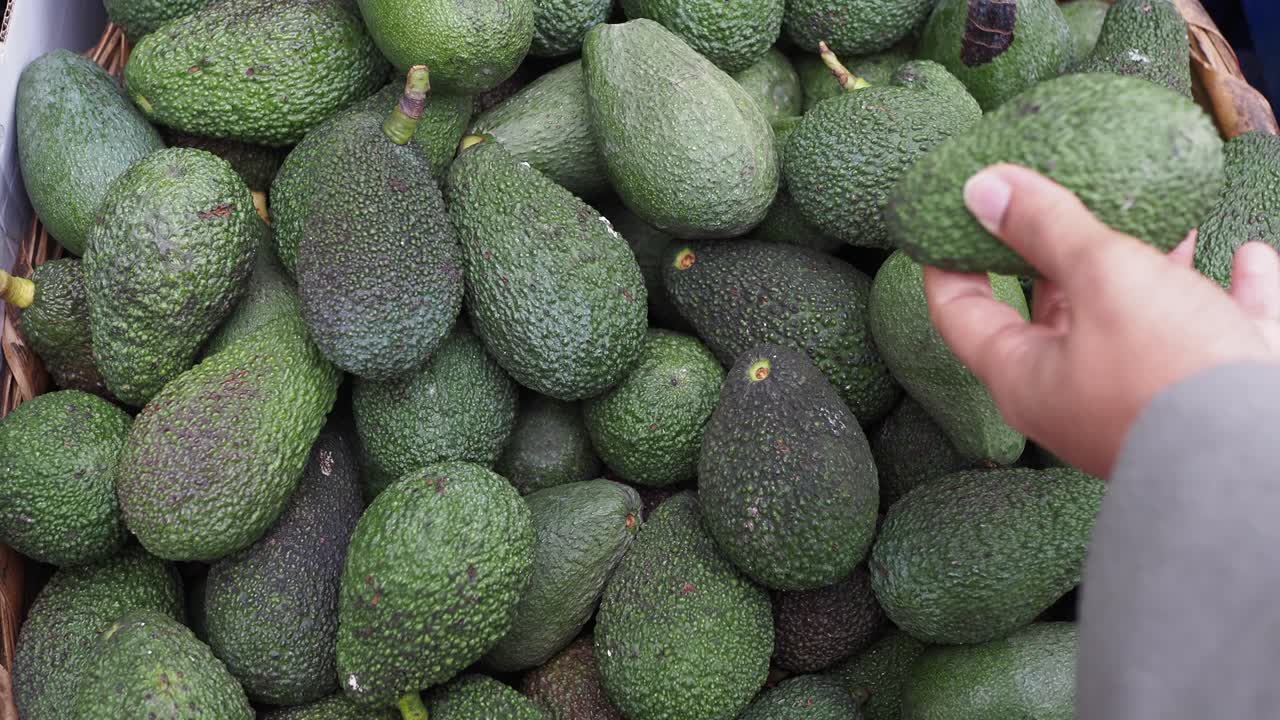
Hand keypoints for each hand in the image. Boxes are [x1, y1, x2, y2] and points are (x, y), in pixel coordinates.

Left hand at [923, 164, 1279, 477]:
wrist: (1260, 464)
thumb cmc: (1168, 374)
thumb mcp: (1103, 279)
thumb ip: (1046, 228)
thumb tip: (981, 188)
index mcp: (1026, 377)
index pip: (960, 313)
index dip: (949, 263)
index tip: (950, 220)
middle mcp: (1074, 396)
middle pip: (1055, 314)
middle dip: (1067, 255)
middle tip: (1063, 205)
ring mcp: (1140, 403)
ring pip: (1140, 320)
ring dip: (1158, 268)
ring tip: (1170, 225)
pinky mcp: (1207, 404)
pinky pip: (1213, 336)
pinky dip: (1233, 295)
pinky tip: (1252, 259)